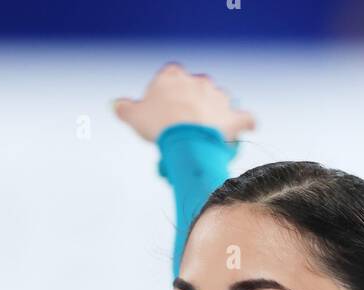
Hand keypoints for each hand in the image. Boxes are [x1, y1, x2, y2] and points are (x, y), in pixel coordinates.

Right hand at [112, 61, 255, 144]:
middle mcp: (199, 81)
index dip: (169, 95)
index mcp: (174, 76)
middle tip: (185, 125)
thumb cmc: (159, 125)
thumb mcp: (134, 116)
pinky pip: (245, 118)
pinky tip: (247, 126)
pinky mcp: (233, 116)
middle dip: (193, 104)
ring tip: (211, 131)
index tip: (165, 110)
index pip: (172, 77)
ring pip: (220, 101)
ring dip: (218, 113)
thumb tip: (116, 106)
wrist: (185, 138)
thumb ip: (125, 108)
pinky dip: (246, 123)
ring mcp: (218, 98)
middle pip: (197, 90)